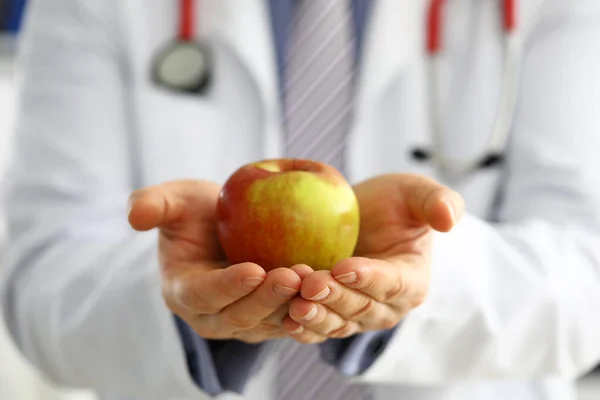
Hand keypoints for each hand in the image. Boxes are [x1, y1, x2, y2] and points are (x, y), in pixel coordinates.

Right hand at [128, 180, 312, 342]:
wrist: (227, 229)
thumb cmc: (200, 213)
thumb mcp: (176, 200)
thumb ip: (154, 203)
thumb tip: (133, 216)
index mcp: (184, 292)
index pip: (204, 295)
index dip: (227, 287)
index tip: (253, 270)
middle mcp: (212, 317)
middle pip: (241, 317)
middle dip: (267, 298)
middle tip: (293, 274)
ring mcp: (243, 323)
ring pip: (270, 323)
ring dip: (292, 305)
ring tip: (314, 278)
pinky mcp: (270, 320)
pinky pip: (290, 321)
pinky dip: (309, 309)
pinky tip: (329, 290)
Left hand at [281, 174, 464, 342]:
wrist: (361, 219)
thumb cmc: (392, 205)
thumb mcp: (415, 193)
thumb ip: (437, 201)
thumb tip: (450, 219)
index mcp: (411, 280)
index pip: (392, 282)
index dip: (369, 277)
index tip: (344, 266)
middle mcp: (386, 306)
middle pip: (360, 307)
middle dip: (335, 297)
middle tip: (310, 281)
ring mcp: (356, 316)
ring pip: (337, 323)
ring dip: (316, 315)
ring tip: (294, 302)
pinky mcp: (331, 317)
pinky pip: (317, 328)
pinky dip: (302, 327)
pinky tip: (283, 319)